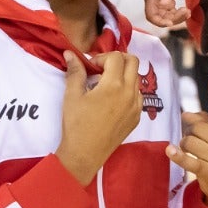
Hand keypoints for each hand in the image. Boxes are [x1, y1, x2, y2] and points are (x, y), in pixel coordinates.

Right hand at [55, 50, 141, 183]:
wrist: (85, 154)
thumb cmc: (76, 124)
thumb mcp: (72, 95)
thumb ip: (75, 71)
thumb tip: (70, 53)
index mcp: (114, 85)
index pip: (116, 57)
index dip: (102, 57)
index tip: (90, 67)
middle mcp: (130, 93)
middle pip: (133, 62)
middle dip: (118, 60)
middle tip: (101, 69)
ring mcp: (136, 106)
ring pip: (136, 79)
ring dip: (123, 75)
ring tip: (105, 85)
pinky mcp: (136, 117)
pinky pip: (138, 96)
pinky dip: (127, 90)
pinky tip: (112, 100)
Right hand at [143, 0, 187, 28]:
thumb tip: (163, 4)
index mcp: (150, 1)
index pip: (151, 16)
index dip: (159, 22)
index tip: (170, 23)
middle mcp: (154, 7)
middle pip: (162, 19)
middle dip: (174, 19)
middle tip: (185, 11)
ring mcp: (160, 9)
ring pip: (169, 19)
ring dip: (179, 17)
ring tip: (188, 12)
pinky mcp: (167, 10)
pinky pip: (173, 16)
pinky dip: (180, 15)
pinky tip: (187, 12)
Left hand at [167, 79, 207, 207]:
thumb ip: (206, 121)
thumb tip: (186, 115)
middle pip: (199, 127)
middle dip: (191, 130)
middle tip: (193, 135)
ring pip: (190, 142)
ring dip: (185, 143)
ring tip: (190, 149)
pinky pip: (189, 160)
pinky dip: (177, 155)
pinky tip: (170, 150)